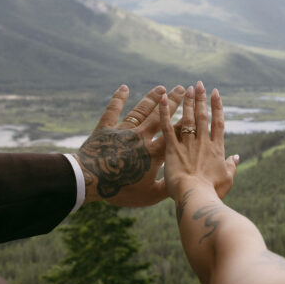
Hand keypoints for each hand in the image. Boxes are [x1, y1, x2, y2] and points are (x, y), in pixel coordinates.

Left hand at [75, 83, 184, 206]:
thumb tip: (185, 182)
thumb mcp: (149, 195)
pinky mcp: (105, 129)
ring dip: (151, 98)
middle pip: (160, 117)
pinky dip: (118, 98)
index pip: (174, 134)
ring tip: (161, 88)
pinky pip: (113, 110)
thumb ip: (168, 187)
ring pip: (140, 111)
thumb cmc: (121, 190)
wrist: (90, 181)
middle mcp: (141, 137)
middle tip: (182, 89)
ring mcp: (123, 131)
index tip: (195, 109)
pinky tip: (124, 88)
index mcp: (154, 153)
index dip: (185, 121)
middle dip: (172, 102)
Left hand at [160, 81, 237, 201]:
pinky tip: (162, 99)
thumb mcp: (227, 180)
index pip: (218, 123)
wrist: (196, 197)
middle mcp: (203, 143)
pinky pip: (167, 127)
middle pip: (203, 116)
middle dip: (201, 99)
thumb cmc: (212, 192)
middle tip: (199, 85)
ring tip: (186, 89)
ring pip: (187, 118)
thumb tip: (236, 157)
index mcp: (216, 149)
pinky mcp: (172, 149)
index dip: (217, 107)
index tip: (215, 93)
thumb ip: (231, 166)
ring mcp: (188, 145)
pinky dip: (164, 112)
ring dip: (187, 102)